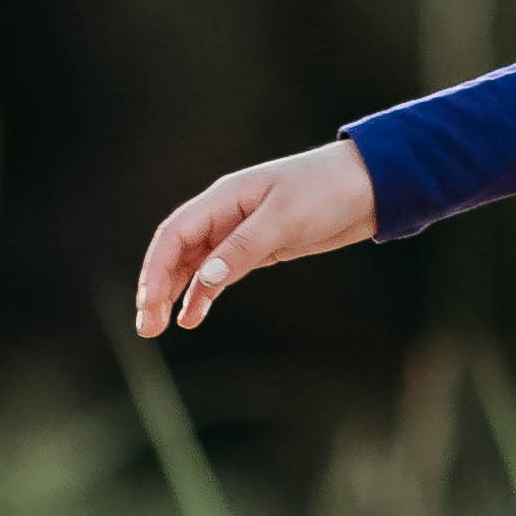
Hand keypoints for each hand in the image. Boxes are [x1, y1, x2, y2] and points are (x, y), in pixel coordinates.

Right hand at [133, 140, 377, 335]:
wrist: (368, 187)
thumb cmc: (326, 191)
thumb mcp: (286, 219)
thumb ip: (244, 247)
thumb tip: (205, 278)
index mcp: (224, 198)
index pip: (175, 234)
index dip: (156, 269)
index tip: (149, 303)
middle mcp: (225, 214)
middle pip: (177, 252)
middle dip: (157, 287)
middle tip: (147, 327)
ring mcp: (240, 232)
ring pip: (194, 265)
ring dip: (174, 293)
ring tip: (159, 327)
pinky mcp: (259, 248)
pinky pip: (220, 273)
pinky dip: (204, 294)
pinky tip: (192, 316)